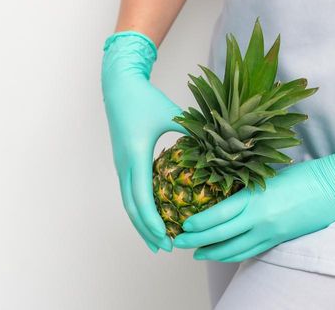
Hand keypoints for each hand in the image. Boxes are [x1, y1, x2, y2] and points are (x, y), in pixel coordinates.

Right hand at [101, 31, 188, 252]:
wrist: (119, 86)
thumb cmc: (145, 99)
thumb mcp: (172, 115)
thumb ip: (191, 134)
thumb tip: (215, 151)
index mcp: (136, 156)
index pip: (143, 198)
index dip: (154, 222)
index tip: (167, 239)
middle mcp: (125, 164)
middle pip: (133, 208)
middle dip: (148, 231)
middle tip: (166, 249)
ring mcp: (121, 165)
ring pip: (128, 202)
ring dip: (141, 223)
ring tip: (157, 241)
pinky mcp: (123, 162)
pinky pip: (129, 192)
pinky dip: (140, 209)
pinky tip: (153, 217)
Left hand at [171, 120, 334, 261]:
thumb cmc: (307, 174)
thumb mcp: (270, 176)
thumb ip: (248, 188)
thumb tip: (226, 195)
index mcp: (255, 198)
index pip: (217, 216)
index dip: (197, 224)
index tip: (183, 225)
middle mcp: (260, 219)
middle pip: (220, 237)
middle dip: (197, 242)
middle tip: (179, 242)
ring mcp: (271, 232)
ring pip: (235, 250)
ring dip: (213, 253)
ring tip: (198, 253)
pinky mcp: (281, 239)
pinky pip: (252, 252)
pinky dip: (234, 254)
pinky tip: (225, 253)